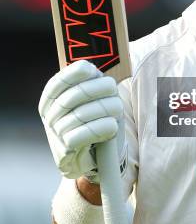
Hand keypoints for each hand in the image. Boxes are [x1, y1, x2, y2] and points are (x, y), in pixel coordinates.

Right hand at [39, 60, 125, 181]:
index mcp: (50, 98)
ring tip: (118, 109)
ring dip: (107, 109)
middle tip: (114, 88)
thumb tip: (92, 67)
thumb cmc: (92, 120)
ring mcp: (55, 132)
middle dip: (98, 89)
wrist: (90, 156)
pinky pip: (87, 133)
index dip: (73, 73)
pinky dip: (104, 127)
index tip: (90, 68)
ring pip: (84, 114)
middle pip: (75, 95)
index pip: (58, 82)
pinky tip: (112, 125)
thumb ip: (89, 82)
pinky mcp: (66, 149)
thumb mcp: (89, 99)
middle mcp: (49, 114)